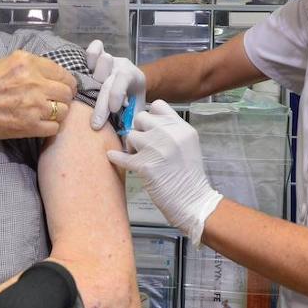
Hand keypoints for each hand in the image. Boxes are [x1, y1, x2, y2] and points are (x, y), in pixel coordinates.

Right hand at [0, 50, 76, 138]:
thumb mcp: (3, 62)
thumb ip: (27, 66)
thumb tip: (44, 74)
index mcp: (27, 62)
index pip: (62, 72)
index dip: (65, 81)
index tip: (61, 87)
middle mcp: (35, 82)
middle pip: (67, 92)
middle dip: (63, 97)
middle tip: (54, 102)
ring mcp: (35, 105)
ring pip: (64, 110)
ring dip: (58, 113)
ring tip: (46, 114)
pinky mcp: (30, 126)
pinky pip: (55, 128)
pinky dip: (50, 127)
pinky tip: (39, 124)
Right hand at [86, 39, 145, 130]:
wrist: (134, 81)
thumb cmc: (132, 99)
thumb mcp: (137, 110)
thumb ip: (132, 124)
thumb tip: (127, 147)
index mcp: (133, 77)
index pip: (123, 81)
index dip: (116, 94)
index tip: (113, 110)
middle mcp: (120, 66)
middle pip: (107, 79)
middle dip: (101, 103)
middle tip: (96, 124)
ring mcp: (109, 59)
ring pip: (101, 58)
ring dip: (96, 72)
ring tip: (89, 89)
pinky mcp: (98, 55)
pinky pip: (94, 47)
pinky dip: (90, 54)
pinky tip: (85, 68)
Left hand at [106, 100, 220, 244]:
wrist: (193, 201)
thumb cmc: (189, 177)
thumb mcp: (188, 145)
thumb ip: (171, 131)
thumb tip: (147, 124)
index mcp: (182, 128)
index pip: (158, 106)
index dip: (150, 116)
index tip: (148, 127)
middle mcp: (170, 134)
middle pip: (141, 118)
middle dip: (139, 130)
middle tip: (142, 144)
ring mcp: (157, 148)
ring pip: (130, 135)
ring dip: (131, 146)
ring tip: (139, 156)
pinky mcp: (145, 165)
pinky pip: (122, 156)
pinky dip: (117, 157)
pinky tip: (114, 157)